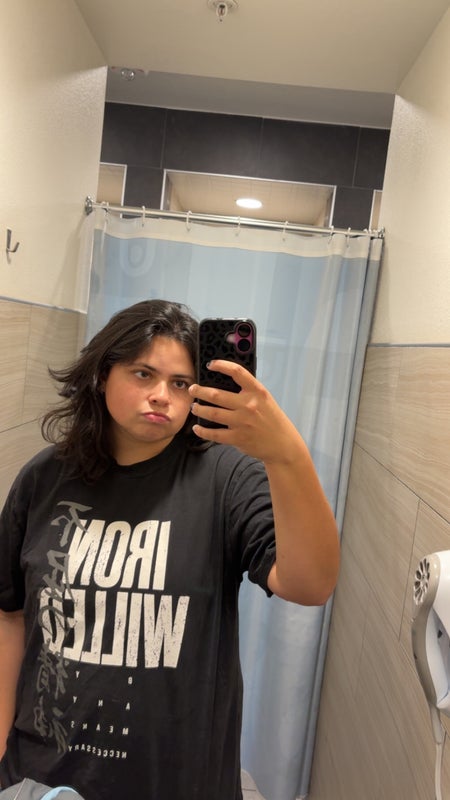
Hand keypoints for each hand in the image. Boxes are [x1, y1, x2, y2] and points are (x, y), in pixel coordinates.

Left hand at [189, 360, 304, 465]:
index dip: (221, 365)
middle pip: (216, 394)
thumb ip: (248, 391)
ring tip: (195, 406)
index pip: (237, 372)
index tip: (211, 364)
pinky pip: (214, 434)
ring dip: (199, 409)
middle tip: (192, 389)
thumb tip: (224, 384)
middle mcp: (249, 405)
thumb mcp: (265, 400)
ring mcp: (242, 422)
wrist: (283, 444)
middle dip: (200, 391)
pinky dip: (202, 431)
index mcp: (257, 392)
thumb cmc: (272, 420)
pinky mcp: (238, 438)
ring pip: (212, 413)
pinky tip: (197, 427)